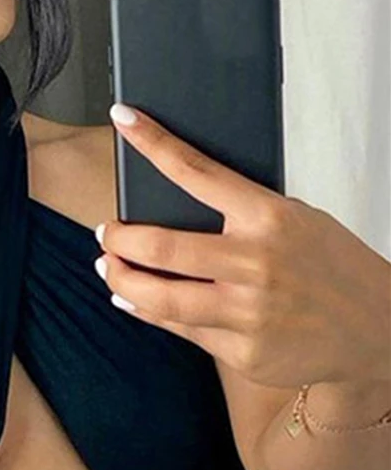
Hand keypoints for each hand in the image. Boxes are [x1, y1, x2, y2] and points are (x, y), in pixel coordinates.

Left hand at [98, 103, 390, 386]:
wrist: (376, 330)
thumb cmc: (332, 268)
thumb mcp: (297, 221)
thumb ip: (242, 215)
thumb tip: (174, 206)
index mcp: (270, 218)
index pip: (197, 171)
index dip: (153, 142)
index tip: (123, 119)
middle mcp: (256, 264)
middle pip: (161, 246)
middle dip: (119, 238)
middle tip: (106, 233)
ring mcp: (247, 312)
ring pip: (160, 297)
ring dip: (121, 279)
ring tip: (108, 266)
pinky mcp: (242, 350)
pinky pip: (179, 329)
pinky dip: (146, 311)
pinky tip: (130, 300)